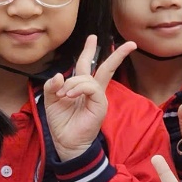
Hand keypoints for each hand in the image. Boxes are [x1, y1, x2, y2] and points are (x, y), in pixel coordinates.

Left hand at [43, 35, 134, 160]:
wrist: (66, 142)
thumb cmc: (61, 123)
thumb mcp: (50, 100)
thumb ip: (52, 86)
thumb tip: (59, 75)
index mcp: (82, 88)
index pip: (88, 66)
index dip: (89, 51)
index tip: (93, 38)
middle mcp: (93, 91)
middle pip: (106, 67)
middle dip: (117, 54)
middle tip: (130, 43)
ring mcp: (99, 98)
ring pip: (89, 78)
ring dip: (73, 83)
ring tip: (65, 95)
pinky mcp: (100, 104)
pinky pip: (91, 87)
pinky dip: (79, 88)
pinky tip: (70, 95)